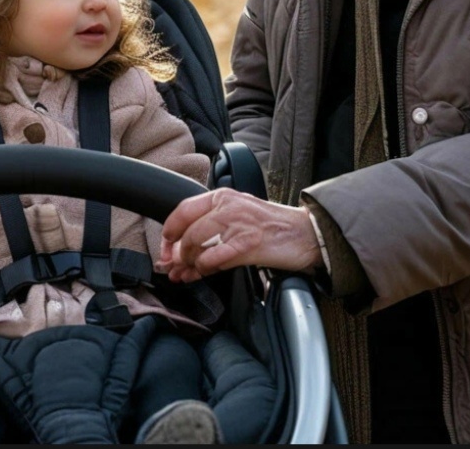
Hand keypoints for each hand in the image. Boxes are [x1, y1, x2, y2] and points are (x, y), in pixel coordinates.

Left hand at [157, 187, 322, 283]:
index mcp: (223, 196)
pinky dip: (204, 269)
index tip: (165, 249)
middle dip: (175, 253)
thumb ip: (210, 230)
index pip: (183, 210)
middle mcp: (228, 206)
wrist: (304, 234)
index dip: (168, 233)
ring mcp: (238, 224)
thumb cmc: (271, 226)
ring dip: (188, 263)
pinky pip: (215, 259)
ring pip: (197, 244)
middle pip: (186, 230)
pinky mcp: (248, 244)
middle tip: (173, 268)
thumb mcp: (237, 217)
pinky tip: (204, 273)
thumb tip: (178, 254)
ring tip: (187, 273)